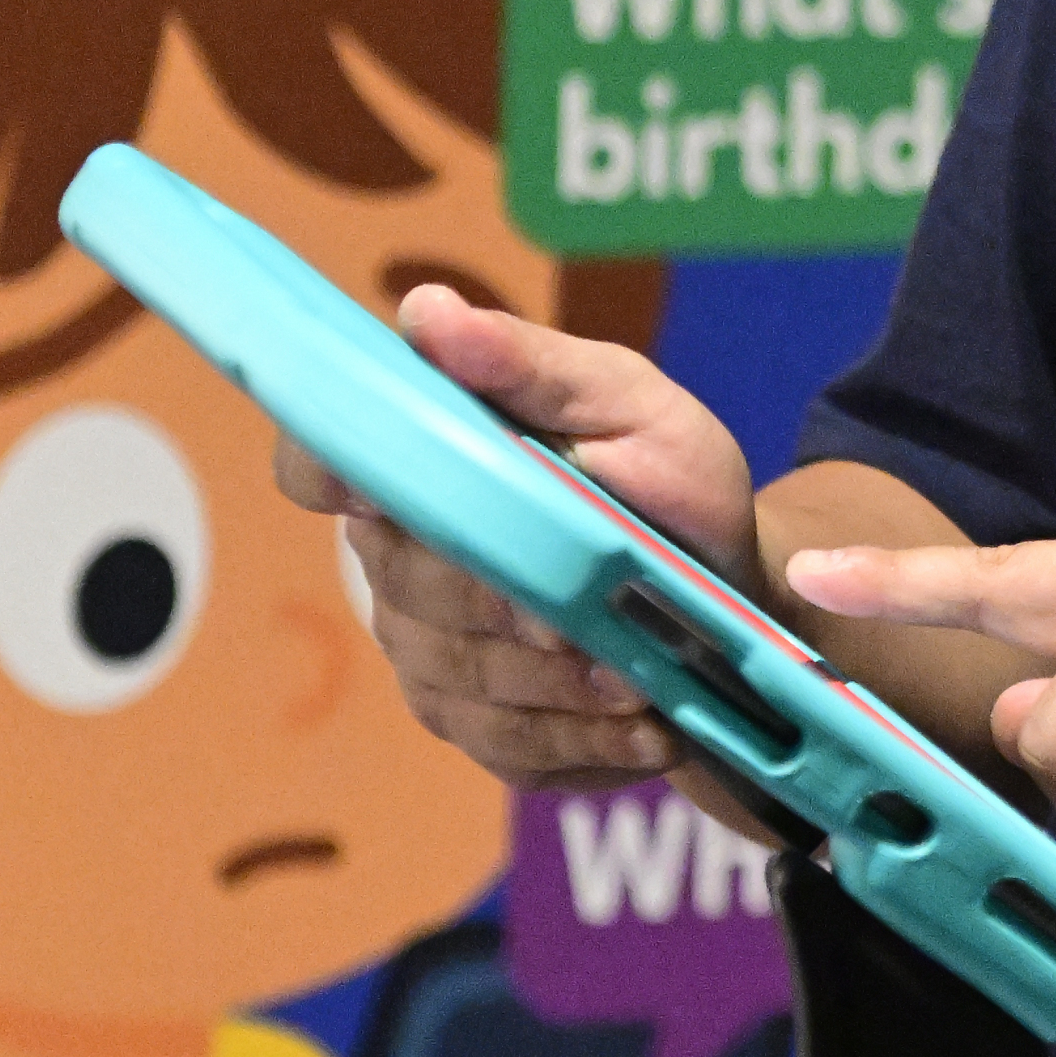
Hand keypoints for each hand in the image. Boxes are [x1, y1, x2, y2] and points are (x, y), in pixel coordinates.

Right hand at [280, 286, 749, 792]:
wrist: (737, 595)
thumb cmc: (670, 484)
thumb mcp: (629, 404)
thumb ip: (531, 365)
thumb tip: (426, 311)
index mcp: (425, 458)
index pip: (318, 460)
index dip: (322, 471)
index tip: (368, 491)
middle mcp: (403, 557)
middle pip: (410, 584)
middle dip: (499, 602)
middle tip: (582, 612)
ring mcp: (432, 652)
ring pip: (460, 675)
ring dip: (553, 681)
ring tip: (641, 676)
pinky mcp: (481, 729)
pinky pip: (507, 745)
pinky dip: (584, 738)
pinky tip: (648, 725)